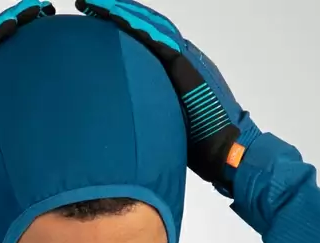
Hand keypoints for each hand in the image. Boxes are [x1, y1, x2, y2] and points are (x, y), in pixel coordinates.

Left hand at [75, 0, 259, 196]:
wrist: (231, 150)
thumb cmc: (203, 145)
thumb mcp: (171, 125)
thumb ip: (154, 114)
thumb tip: (130, 124)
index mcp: (179, 70)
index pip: (147, 41)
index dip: (123, 28)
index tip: (96, 20)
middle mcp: (184, 58)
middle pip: (147, 27)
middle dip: (117, 13)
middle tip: (88, 3)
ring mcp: (187, 59)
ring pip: (151, 27)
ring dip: (122, 13)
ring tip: (95, 4)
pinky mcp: (186, 67)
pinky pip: (158, 40)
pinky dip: (137, 27)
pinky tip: (115, 17)